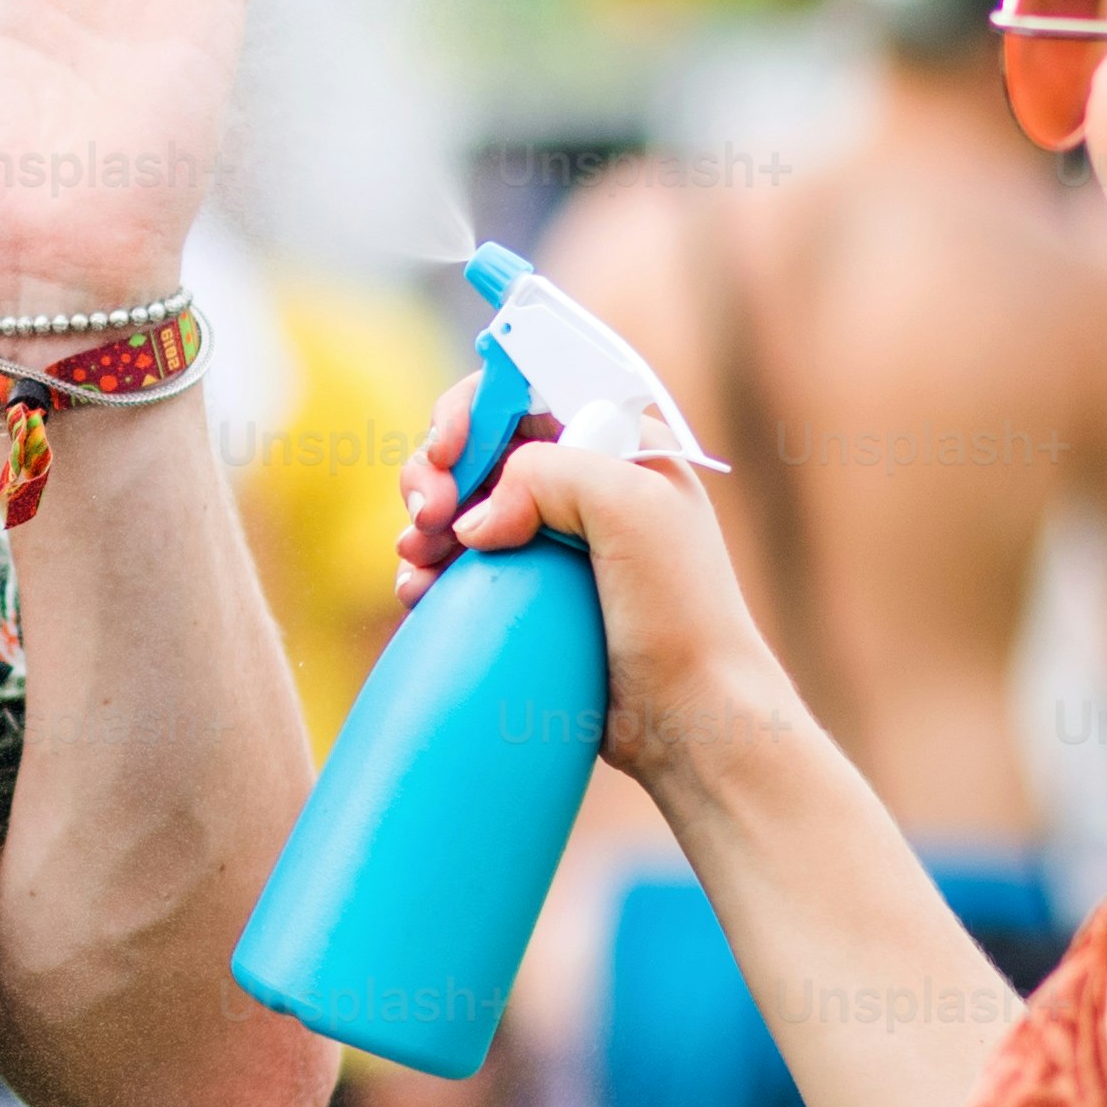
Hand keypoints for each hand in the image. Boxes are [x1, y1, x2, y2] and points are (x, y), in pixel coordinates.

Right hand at [399, 374, 804, 793]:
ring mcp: (550, 539)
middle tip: (426, 519)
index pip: (525, 390)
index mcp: (615, 443)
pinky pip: (457, 563)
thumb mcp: (631, 510)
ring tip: (417, 564)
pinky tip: (418, 594)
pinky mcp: (526, 592)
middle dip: (436, 472)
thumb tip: (474, 520)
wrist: (689, 717)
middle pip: (479, 445)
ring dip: (421, 525)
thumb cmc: (680, 611)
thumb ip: (550, 475)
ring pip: (458, 504)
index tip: (448, 453)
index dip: (473, 409)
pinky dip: (426, 571)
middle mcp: (581, 482)